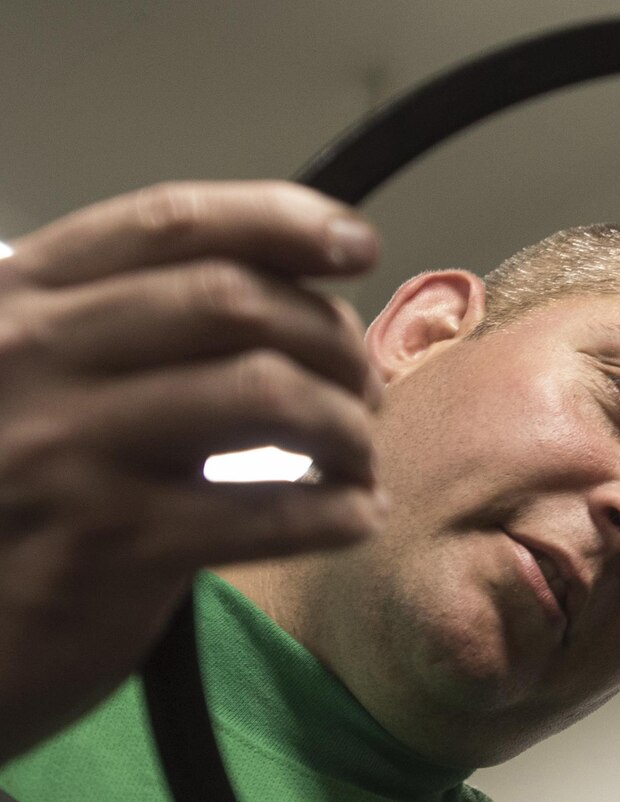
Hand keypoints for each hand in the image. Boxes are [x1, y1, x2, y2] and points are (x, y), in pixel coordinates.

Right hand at [0, 181, 385, 763]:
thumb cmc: (15, 497)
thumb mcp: (47, 383)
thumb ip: (139, 325)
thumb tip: (300, 281)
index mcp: (21, 300)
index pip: (171, 223)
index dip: (282, 220)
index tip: (359, 244)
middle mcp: (33, 356)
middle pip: (234, 300)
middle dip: (332, 339)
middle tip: (366, 389)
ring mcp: (68, 449)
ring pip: (266, 392)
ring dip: (347, 426)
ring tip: (360, 461)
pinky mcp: (109, 546)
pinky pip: (269, 511)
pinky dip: (339, 511)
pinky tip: (353, 518)